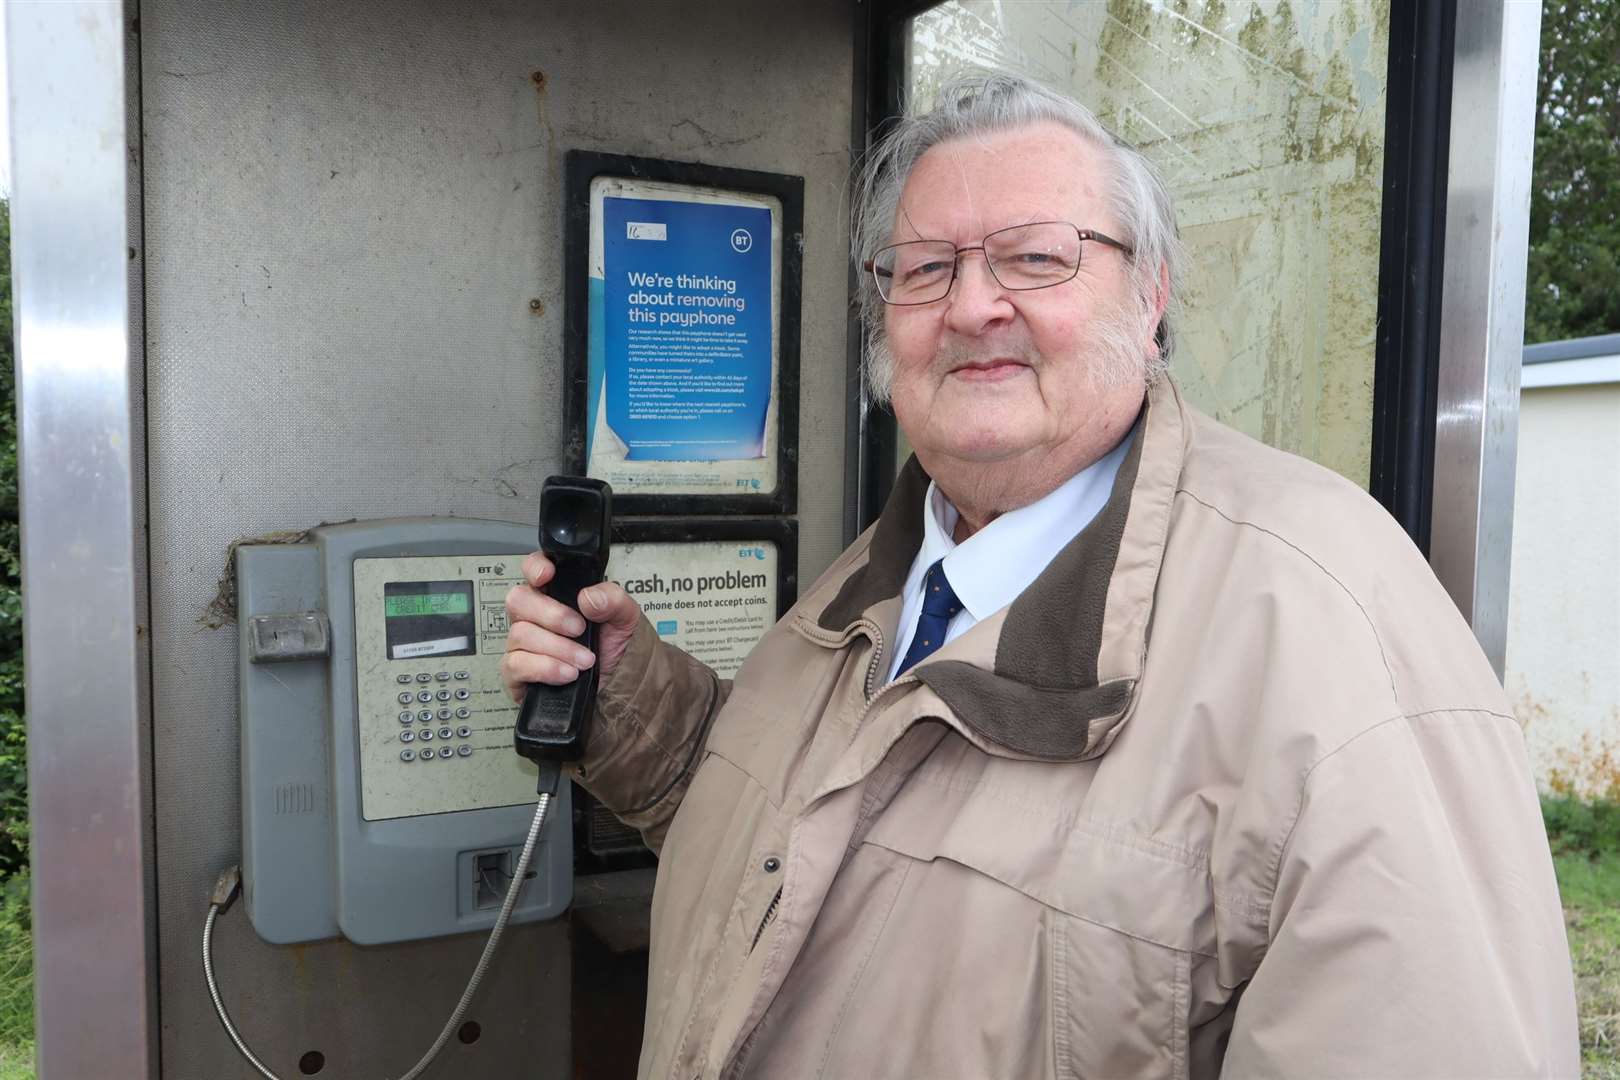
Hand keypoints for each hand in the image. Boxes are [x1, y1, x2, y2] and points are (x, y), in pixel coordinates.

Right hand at [501, 550, 641, 701]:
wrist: (620, 689)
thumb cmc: (615, 650)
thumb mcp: (626, 619)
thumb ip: (613, 600)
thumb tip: (588, 597)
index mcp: (558, 595)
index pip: (534, 570)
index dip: (534, 568)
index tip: (547, 575)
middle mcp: (535, 617)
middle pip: (518, 599)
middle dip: (551, 615)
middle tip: (579, 629)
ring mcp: (523, 645)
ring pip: (520, 634)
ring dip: (558, 648)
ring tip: (585, 660)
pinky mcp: (518, 674)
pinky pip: (515, 664)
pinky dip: (545, 668)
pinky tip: (568, 673)